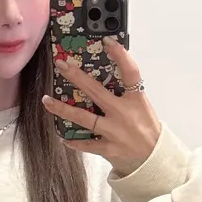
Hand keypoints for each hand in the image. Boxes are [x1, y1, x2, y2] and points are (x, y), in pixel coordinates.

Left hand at [42, 38, 162, 175]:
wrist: (154, 160)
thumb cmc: (147, 130)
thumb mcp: (142, 107)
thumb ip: (126, 93)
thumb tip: (107, 75)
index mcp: (136, 100)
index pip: (130, 72)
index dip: (120, 55)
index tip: (106, 41)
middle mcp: (124, 114)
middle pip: (97, 92)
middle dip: (77, 76)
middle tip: (62, 65)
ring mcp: (115, 132)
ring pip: (84, 118)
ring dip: (63, 109)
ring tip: (47, 100)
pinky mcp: (108, 149)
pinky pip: (86, 144)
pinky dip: (73, 141)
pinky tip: (62, 136)